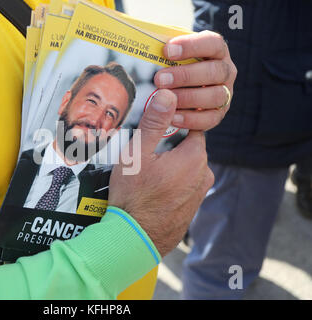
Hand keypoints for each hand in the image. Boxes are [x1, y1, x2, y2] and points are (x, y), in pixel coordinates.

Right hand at [108, 89, 213, 256]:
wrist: (134, 238)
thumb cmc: (134, 196)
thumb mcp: (137, 154)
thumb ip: (154, 123)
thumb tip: (168, 94)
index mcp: (194, 157)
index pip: (191, 128)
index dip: (173, 125)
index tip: (157, 128)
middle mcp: (203, 175)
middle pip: (188, 148)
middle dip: (170, 147)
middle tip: (146, 154)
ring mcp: (199, 194)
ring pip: (186, 168)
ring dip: (171, 166)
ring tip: (147, 175)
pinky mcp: (192, 208)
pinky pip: (184, 186)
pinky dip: (172, 184)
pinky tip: (153, 191)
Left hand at [154, 30, 236, 130]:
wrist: (180, 92)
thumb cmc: (175, 68)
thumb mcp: (171, 58)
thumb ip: (166, 55)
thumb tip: (157, 54)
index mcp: (216, 51)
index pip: (213, 43)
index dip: (191, 46)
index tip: (167, 51)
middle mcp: (225, 71)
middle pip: (213, 71)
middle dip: (184, 75)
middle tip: (159, 79)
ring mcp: (224, 93)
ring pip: (215, 96)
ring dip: (188, 97)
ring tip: (164, 98)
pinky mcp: (218, 114)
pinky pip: (210, 118)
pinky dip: (191, 118)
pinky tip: (172, 117)